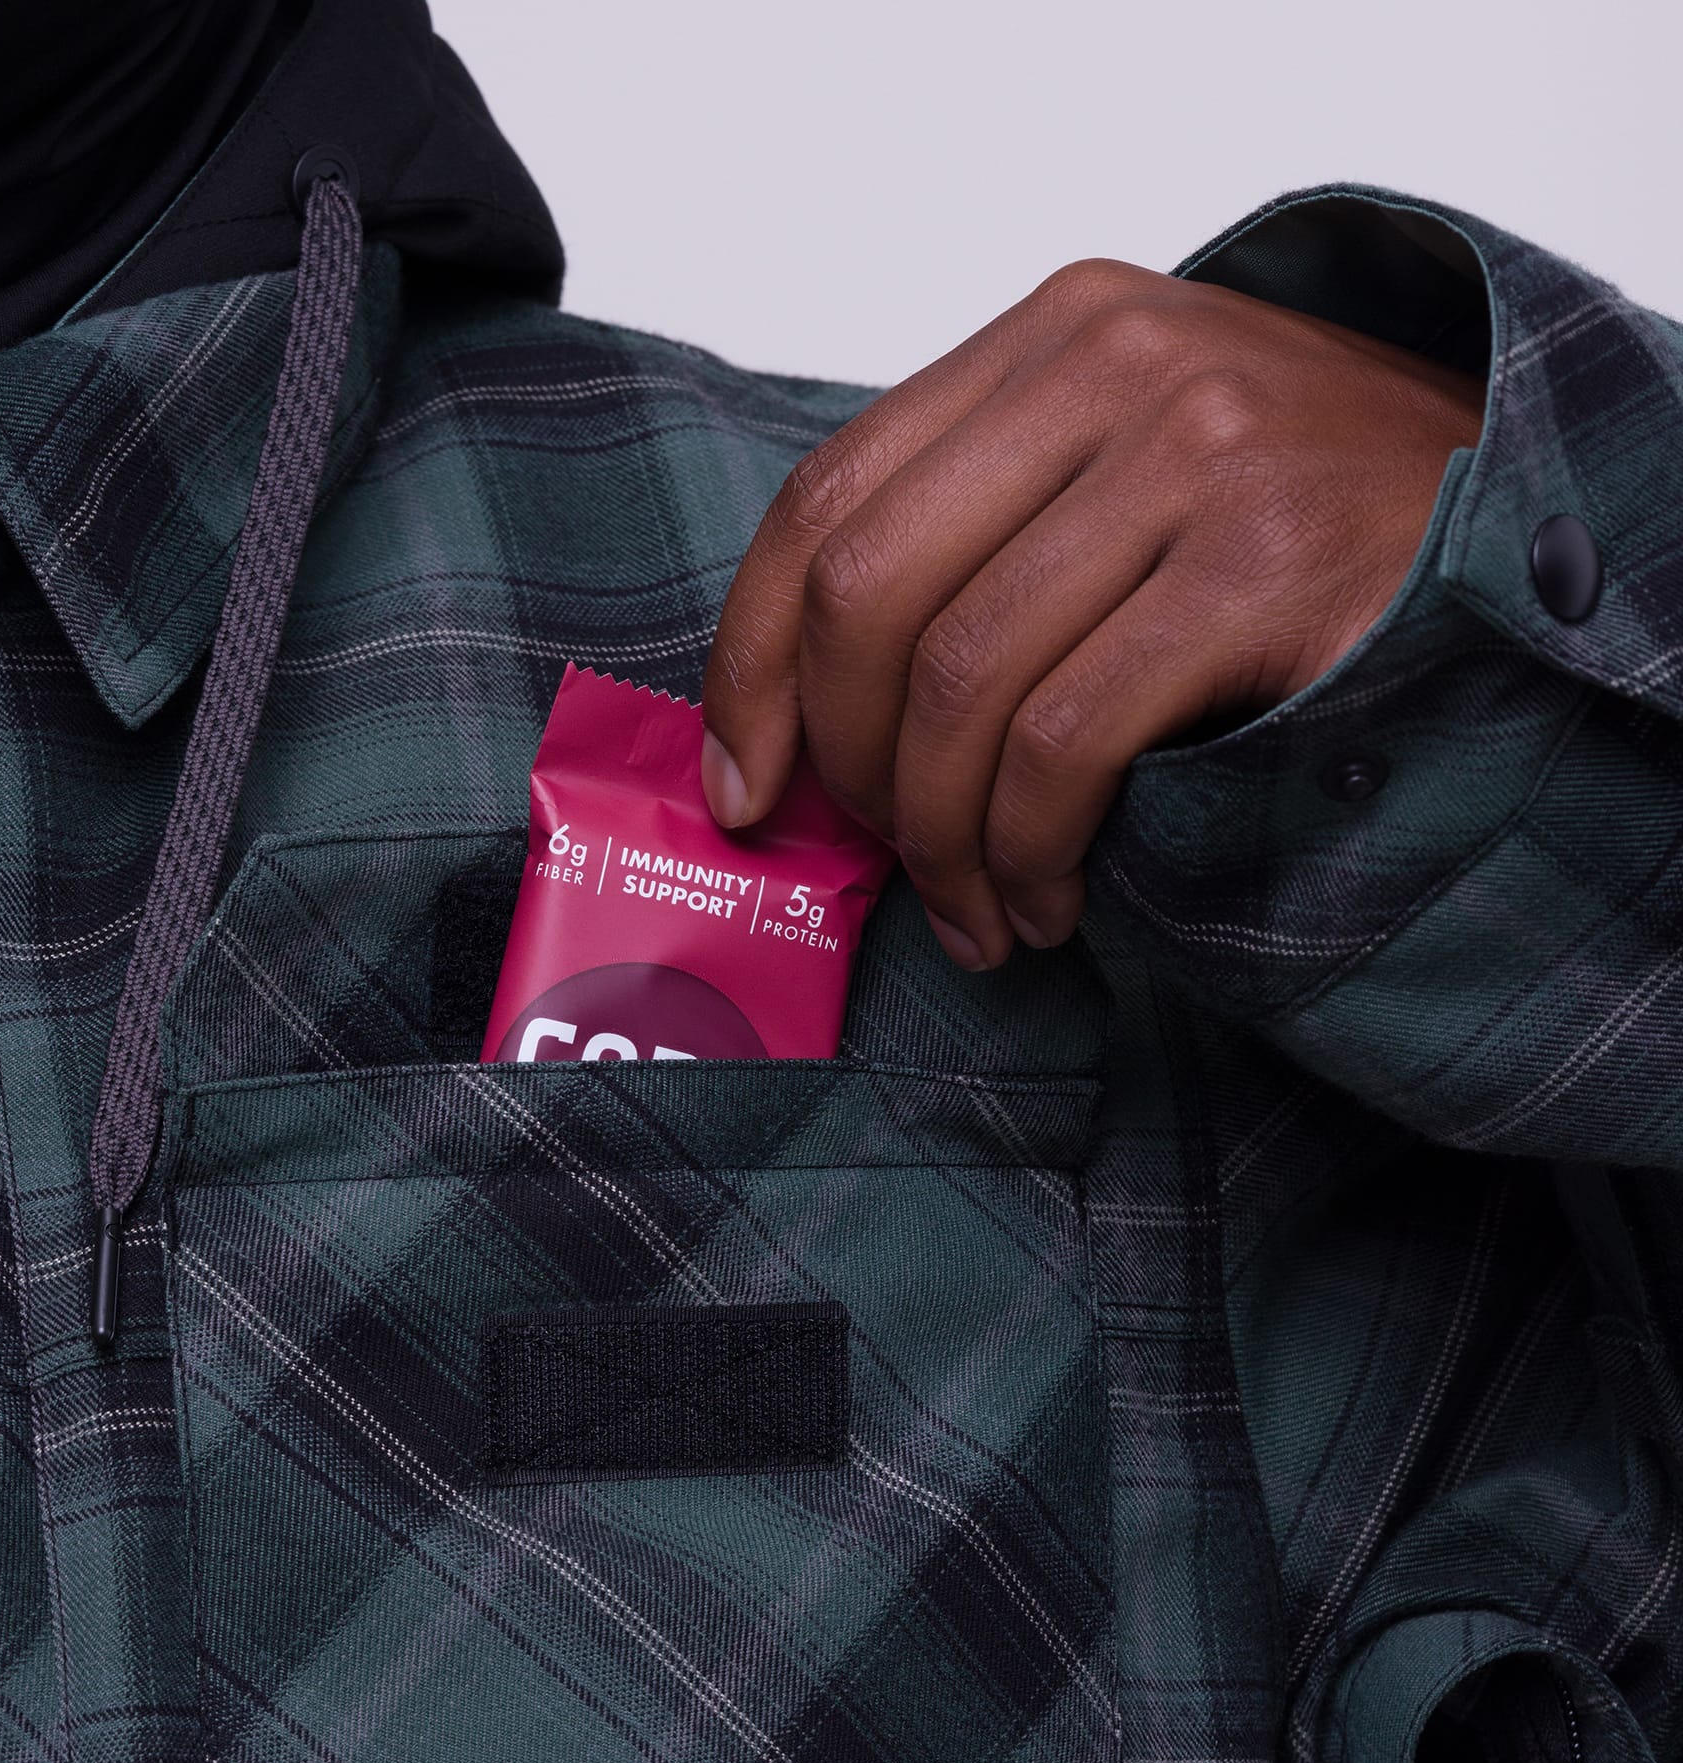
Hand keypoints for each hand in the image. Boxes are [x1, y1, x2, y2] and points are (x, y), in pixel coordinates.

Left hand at [701, 261, 1484, 961]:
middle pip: (872, 594)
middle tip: (888, 868)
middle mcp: (1114, 369)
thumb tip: (810, 712)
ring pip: (961, 684)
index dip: (758, 663)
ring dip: (945, 845)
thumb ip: (989, 536)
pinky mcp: (1260, 570)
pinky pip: (1065, 742)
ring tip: (983, 917)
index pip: (829, 499)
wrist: (1519, 513)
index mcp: (1055, 337)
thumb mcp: (1131, 471)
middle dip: (853, 770)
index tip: (750, 784)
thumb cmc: (1305, 525)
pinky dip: (1029, 850)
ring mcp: (1195, 456)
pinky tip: (1054, 898)